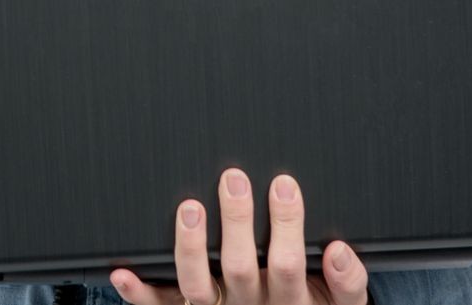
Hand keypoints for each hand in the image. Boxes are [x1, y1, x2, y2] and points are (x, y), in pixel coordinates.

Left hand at [109, 169, 370, 304]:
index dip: (286, 224)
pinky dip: (140, 292)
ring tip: (190, 207)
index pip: (288, 263)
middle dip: (237, 220)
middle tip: (233, 179)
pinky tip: (123, 272)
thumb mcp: (343, 304)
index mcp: (291, 300)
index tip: (282, 183)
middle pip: (241, 267)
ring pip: (198, 286)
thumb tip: (339, 250)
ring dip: (191, 246)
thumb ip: (347, 282)